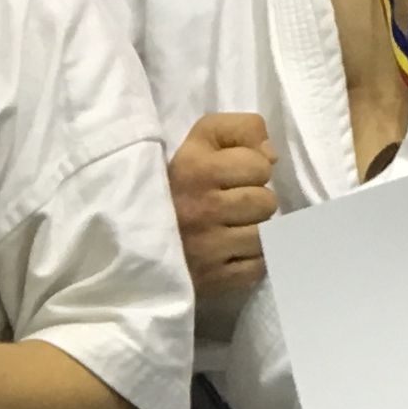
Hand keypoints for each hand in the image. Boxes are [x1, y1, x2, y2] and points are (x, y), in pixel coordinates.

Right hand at [170, 109, 275, 309]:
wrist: (134, 239)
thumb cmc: (177, 183)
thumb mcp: (201, 140)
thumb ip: (242, 130)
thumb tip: (273, 156)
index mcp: (195, 168)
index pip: (260, 165)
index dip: (252, 168)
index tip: (231, 177)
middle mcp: (201, 208)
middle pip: (266, 202)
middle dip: (254, 202)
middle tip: (231, 206)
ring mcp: (207, 248)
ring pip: (265, 235)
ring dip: (254, 232)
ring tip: (231, 229)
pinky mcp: (213, 278)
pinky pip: (257, 267)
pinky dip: (250, 260)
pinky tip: (230, 252)